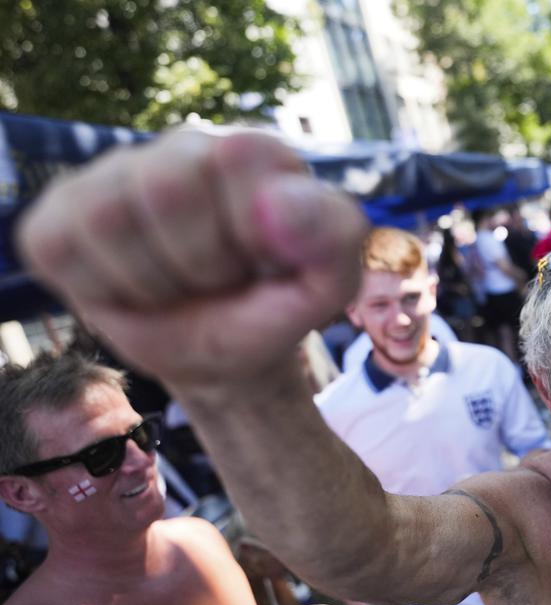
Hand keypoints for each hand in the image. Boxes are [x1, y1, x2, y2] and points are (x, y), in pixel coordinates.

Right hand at [16, 130, 367, 389]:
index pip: (233, 155)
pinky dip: (101, 287)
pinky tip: (134, 288)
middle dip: (200, 260)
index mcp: (254, 151)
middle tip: (219, 280)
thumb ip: (334, 237)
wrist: (224, 355)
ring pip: (107, 215)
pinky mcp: (60, 215)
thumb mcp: (329, 285)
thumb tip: (283, 199)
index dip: (247, 231)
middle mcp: (183, 146)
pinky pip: (59, 244)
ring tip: (181, 286)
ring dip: (153, 280)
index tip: (265, 262)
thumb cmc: (275, 305)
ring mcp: (115, 176)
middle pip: (164, 183)